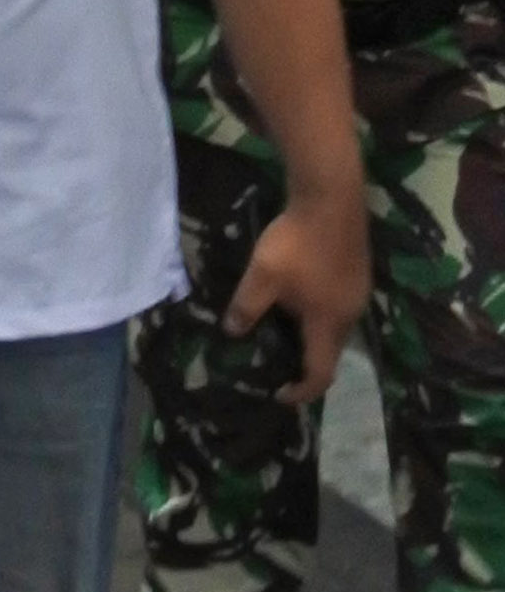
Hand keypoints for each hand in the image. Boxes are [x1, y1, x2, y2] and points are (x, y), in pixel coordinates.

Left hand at [227, 186, 369, 404]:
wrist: (330, 198)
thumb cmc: (296, 242)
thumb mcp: (262, 276)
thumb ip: (246, 307)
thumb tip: (232, 332)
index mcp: (328, 324)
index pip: (321, 373)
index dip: (302, 390)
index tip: (280, 394)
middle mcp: (351, 315)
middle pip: (331, 352)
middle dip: (306, 362)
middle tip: (277, 361)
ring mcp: (359, 293)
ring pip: (336, 328)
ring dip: (313, 335)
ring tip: (284, 329)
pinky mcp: (359, 273)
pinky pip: (339, 306)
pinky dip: (320, 314)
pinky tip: (301, 297)